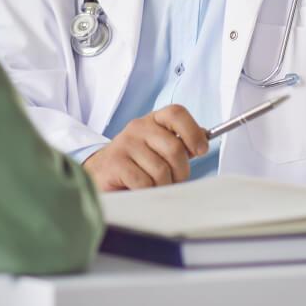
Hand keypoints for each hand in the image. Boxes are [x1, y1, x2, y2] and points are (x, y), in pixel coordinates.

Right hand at [82, 104, 208, 191]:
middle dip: (181, 171)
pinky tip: (140, 189)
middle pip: (174, 148)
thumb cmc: (137, 163)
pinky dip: (148, 191)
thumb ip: (180, 143)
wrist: (101, 173)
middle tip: (174, 179)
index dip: (193, 132)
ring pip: (161, 170)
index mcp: (153, 120)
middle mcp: (139, 127)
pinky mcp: (115, 163)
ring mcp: (125, 143)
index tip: (200, 150)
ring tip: (154, 185)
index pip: (176, 113)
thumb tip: (204, 138)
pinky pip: (145, 182)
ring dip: (163, 185)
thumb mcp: (159, 148)